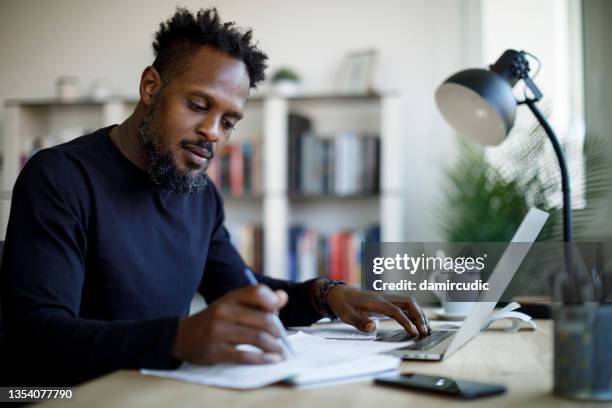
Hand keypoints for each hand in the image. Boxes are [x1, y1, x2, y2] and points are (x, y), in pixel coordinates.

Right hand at [172, 285, 287, 364]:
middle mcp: (224, 312)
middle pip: (264, 319)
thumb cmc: (215, 320)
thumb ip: (257, 301)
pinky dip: (263, 359)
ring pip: (258, 338)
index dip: (273, 301)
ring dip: (275, 347)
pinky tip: (272, 360)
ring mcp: (219, 331)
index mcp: (230, 298)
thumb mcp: (231, 304)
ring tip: (281, 352)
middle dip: (278, 331)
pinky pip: (245, 356)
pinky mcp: (216, 351)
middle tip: (282, 338)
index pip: (257, 292)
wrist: (182, 336)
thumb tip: (283, 297)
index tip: (278, 311)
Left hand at [327, 285, 429, 335]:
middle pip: (408, 302)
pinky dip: (413, 312)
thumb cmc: (342, 304)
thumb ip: (360, 322)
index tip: (414, 333)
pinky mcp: (386, 301)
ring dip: (418, 313)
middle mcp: (384, 298)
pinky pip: (404, 304)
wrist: (338, 293)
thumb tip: (373, 328)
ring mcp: (386, 298)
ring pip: (408, 302)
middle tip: (425, 332)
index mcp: (375, 302)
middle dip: (418, 316)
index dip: (406, 321)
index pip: (395, 311)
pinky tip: (416, 322)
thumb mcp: (346, 315)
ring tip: (425, 329)